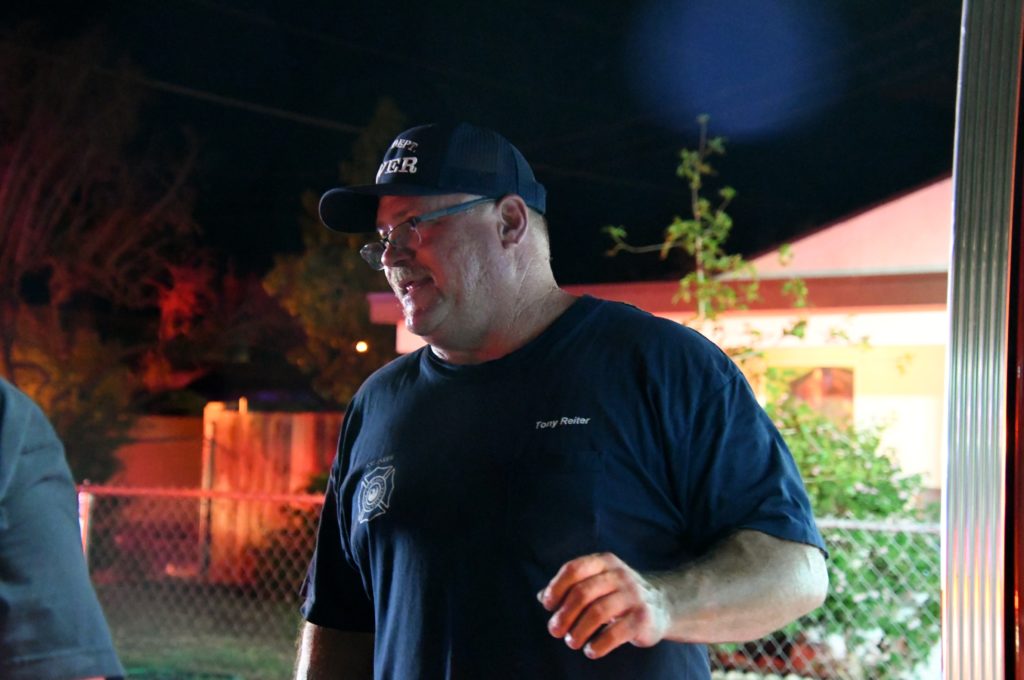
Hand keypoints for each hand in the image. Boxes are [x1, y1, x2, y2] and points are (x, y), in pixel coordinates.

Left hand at [537, 552, 671, 658]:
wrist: (662, 604)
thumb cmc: (618, 594)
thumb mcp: (597, 583)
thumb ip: (571, 587)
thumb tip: (542, 597)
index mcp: (604, 563)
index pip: (574, 569)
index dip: (557, 587)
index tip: (549, 606)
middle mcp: (619, 575)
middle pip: (583, 592)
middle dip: (564, 614)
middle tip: (555, 631)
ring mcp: (633, 595)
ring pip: (597, 612)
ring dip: (579, 631)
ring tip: (571, 642)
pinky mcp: (643, 618)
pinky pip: (616, 633)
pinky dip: (598, 645)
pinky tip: (590, 651)